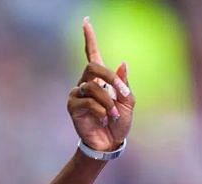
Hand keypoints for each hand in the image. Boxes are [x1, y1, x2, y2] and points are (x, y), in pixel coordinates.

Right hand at [68, 17, 133, 152]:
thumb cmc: (119, 123)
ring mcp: (78, 94)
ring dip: (108, 101)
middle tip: (122, 93)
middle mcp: (86, 83)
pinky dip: (101, 111)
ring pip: (93, 86)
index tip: (86, 21)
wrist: (109, 143)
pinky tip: (104, 120)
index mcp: (100, 79)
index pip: (91, 53)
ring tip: (114, 115)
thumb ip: (124, 85)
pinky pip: (88, 101)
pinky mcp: (73, 106)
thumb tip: (122, 64)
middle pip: (93, 66)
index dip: (89, 38)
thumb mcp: (128, 102)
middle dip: (110, 78)